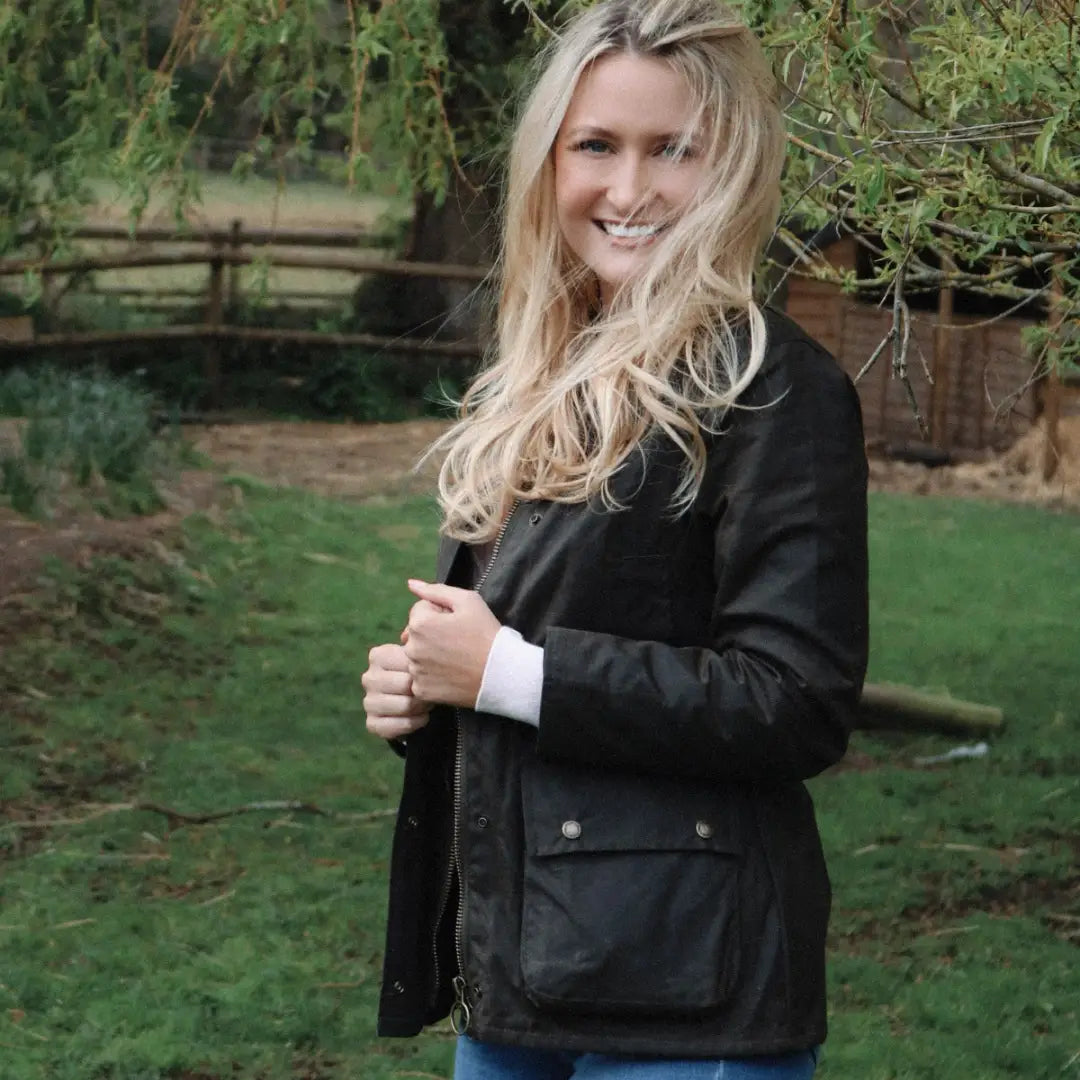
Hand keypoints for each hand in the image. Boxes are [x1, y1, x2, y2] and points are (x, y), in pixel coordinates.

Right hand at [362, 642, 430, 740]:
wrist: (414, 700)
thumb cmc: (422, 671)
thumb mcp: (422, 653)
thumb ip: (423, 641)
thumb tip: (416, 636)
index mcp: (378, 655)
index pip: (409, 662)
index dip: (428, 669)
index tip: (436, 671)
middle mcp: (369, 677)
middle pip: (407, 685)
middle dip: (425, 690)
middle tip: (434, 690)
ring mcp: (368, 702)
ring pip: (404, 706)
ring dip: (422, 707)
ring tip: (429, 703)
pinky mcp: (371, 723)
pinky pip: (398, 726)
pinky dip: (415, 723)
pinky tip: (422, 718)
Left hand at [403, 579, 500, 707]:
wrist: (501, 673)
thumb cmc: (486, 633)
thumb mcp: (468, 601)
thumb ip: (436, 590)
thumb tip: (411, 584)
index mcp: (419, 623)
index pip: (420, 609)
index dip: (440, 613)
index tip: (458, 623)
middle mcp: (411, 648)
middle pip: (415, 633)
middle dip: (431, 633)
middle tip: (457, 642)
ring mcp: (415, 671)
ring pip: (417, 655)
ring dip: (430, 653)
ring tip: (455, 658)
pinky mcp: (421, 690)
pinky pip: (420, 677)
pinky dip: (431, 675)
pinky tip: (451, 673)